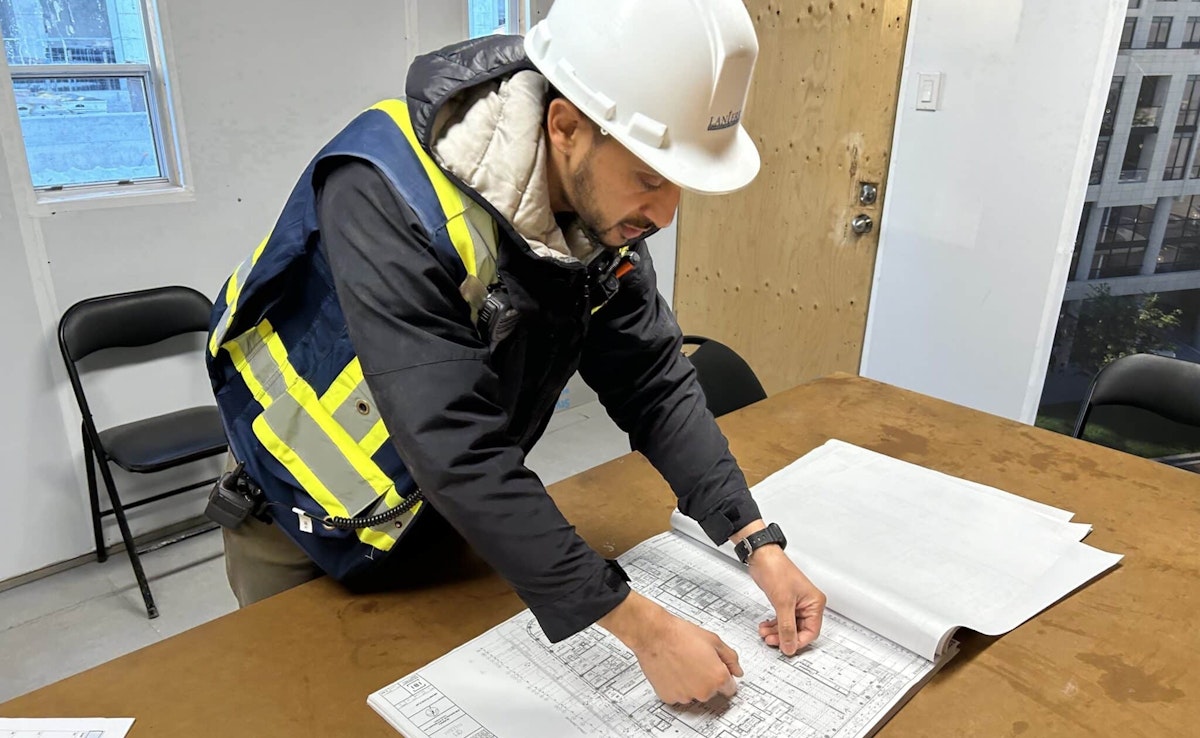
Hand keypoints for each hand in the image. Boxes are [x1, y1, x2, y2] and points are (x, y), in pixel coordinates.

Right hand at [599, 591, 741, 703]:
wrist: (654, 634)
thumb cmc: (680, 635)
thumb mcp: (714, 640)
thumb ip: (730, 658)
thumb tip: (737, 670)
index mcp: (718, 677)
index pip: (730, 688)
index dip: (723, 677)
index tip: (717, 671)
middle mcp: (703, 691)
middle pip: (711, 691)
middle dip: (707, 679)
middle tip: (696, 661)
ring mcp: (685, 696)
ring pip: (693, 694)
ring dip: (691, 683)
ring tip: (682, 663)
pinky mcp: (669, 697)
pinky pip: (677, 695)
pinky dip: (676, 686)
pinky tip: (673, 670)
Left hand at [737, 529, 825, 655]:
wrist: (761, 557)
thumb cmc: (776, 570)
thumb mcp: (783, 603)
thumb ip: (786, 627)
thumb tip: (790, 645)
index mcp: (815, 603)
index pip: (811, 631)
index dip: (798, 642)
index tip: (786, 648)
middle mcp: (808, 604)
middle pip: (800, 631)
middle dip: (784, 637)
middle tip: (771, 640)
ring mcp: (796, 603)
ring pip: (789, 627)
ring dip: (776, 632)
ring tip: (765, 633)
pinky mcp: (785, 602)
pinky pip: (782, 620)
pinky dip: (774, 625)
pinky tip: (765, 627)